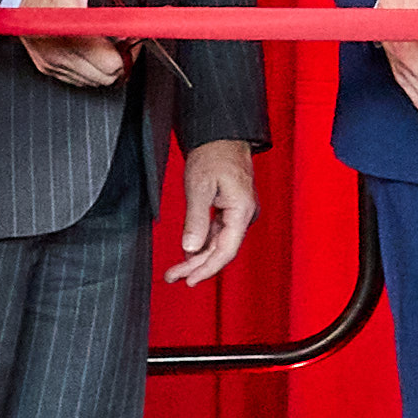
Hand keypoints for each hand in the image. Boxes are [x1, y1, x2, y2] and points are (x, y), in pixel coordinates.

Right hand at [19, 0, 147, 89]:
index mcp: (74, 31)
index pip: (114, 62)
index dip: (131, 49)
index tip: (134, 35)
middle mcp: (62, 52)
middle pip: (109, 76)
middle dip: (124, 58)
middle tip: (125, 39)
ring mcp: (53, 62)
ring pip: (95, 81)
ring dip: (107, 66)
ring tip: (108, 43)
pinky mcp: (46, 66)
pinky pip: (78, 80)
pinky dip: (90, 70)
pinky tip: (91, 50)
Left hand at [164, 137, 256, 286]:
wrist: (222, 137)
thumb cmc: (214, 156)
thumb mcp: (199, 187)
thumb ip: (196, 220)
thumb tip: (190, 247)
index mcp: (241, 211)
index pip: (226, 250)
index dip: (208, 268)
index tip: (190, 280)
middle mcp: (244, 215)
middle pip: (221, 250)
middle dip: (197, 266)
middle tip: (174, 277)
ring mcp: (238, 213)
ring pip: (218, 243)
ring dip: (197, 257)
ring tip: (176, 270)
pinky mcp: (231, 210)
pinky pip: (217, 233)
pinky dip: (202, 243)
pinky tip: (188, 252)